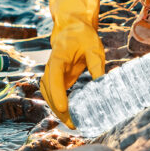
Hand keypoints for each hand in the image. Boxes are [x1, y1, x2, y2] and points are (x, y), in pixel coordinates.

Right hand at [39, 0, 105, 127]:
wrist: (72, 27)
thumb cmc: (83, 36)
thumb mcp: (94, 49)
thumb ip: (96, 66)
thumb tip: (102, 86)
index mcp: (59, 56)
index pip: (55, 77)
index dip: (58, 94)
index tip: (64, 108)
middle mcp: (50, 65)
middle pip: (48, 90)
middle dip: (58, 108)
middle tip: (73, 123)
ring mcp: (50, 71)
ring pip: (47, 93)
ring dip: (56, 108)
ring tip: (71, 122)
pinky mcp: (54, 76)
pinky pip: (52, 92)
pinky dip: (57, 104)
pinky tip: (68, 114)